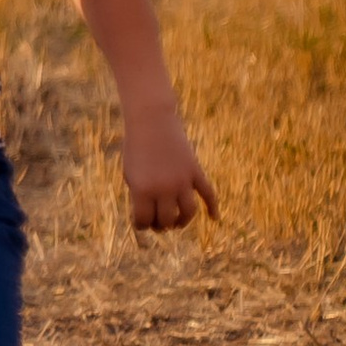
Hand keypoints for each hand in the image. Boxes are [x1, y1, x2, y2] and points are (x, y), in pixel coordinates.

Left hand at [124, 113, 217, 234]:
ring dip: (183, 221)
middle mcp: (164, 188)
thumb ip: (140, 196)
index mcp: (142, 190)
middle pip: (167, 219)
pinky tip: (215, 218)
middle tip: (159, 222)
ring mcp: (182, 180)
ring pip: (189, 212)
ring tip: (177, 222)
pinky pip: (209, 194)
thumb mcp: (130, 173)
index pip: (144, 220)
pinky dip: (213, 207)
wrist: (151, 120)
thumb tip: (151, 215)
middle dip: (161, 225)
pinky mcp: (195, 170)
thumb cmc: (136, 147)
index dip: (141, 225)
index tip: (141, 222)